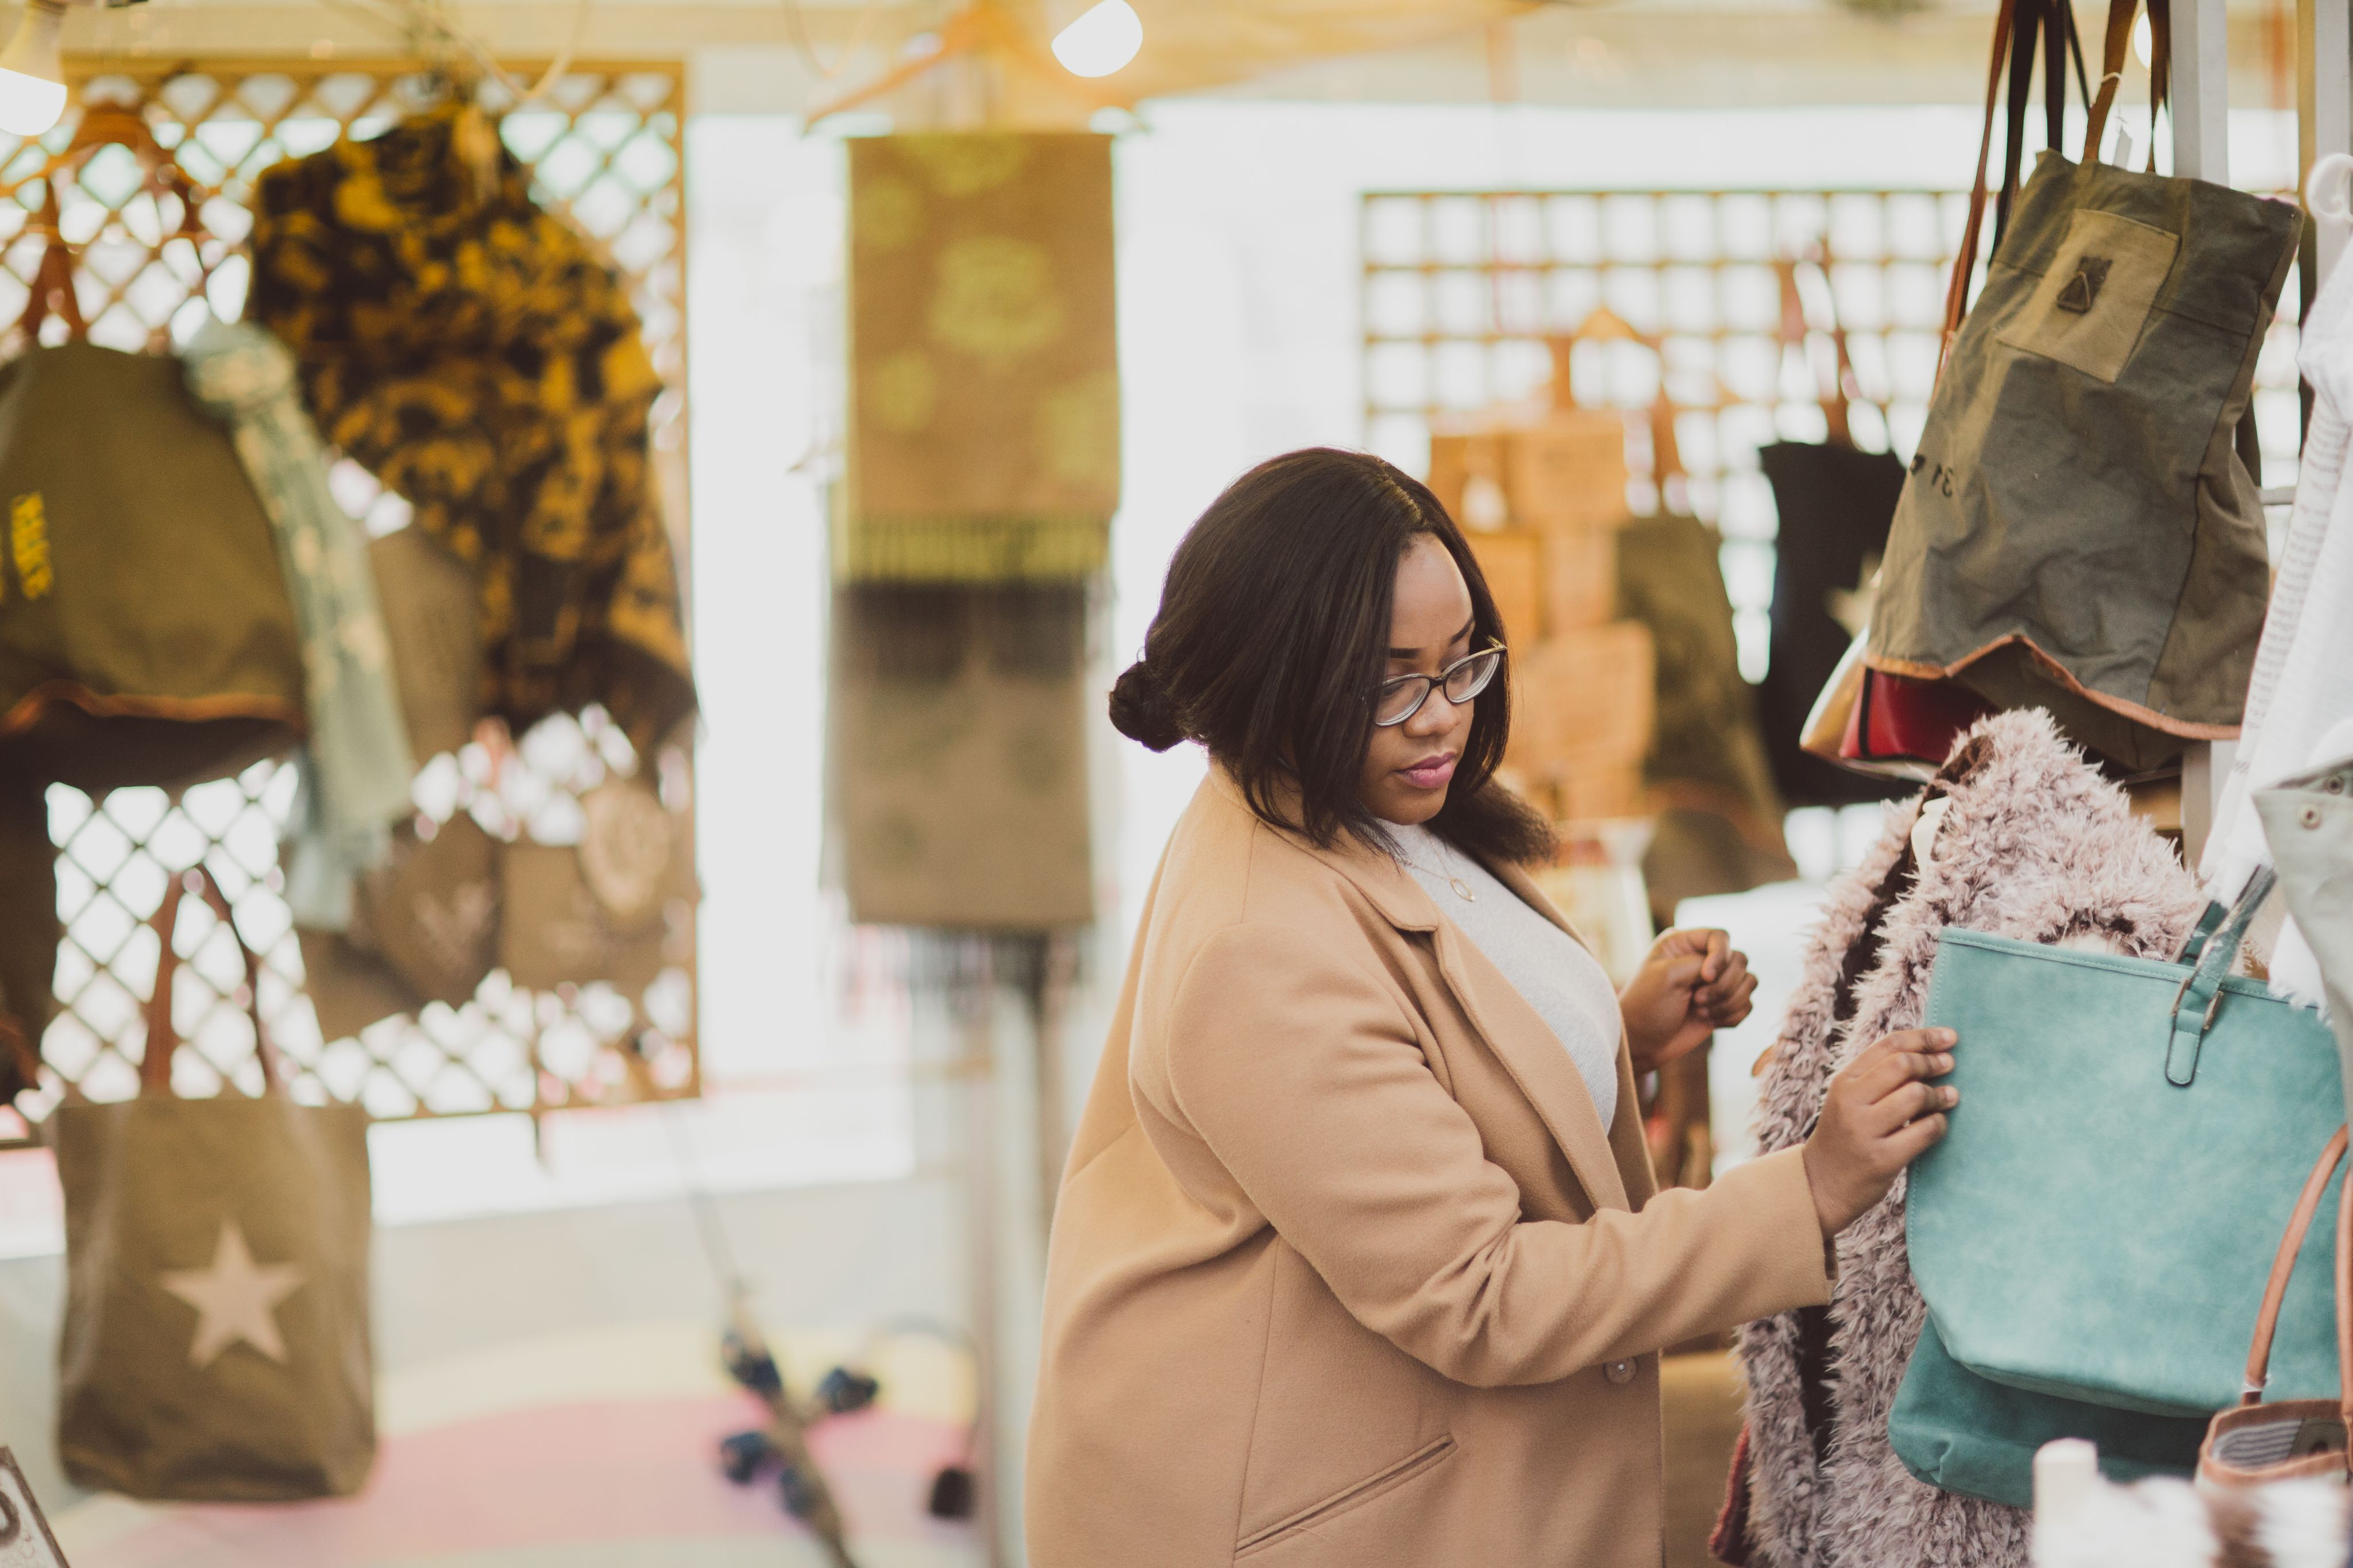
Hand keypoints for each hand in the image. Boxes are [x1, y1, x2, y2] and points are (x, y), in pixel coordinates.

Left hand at [1617, 928, 1758, 1075]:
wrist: (1642, 1042)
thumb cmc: (1647, 1006)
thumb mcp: (1668, 976)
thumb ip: (1700, 963)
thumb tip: (1724, 969)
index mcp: (1683, 944)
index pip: (1720, 937)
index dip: (1721, 956)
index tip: (1705, 977)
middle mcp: (1701, 959)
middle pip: (1739, 960)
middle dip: (1723, 985)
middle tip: (1697, 1000)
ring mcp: (1714, 983)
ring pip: (1748, 982)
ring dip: (1728, 1001)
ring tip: (1701, 1012)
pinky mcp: (1722, 1005)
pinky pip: (1747, 1005)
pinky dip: (1732, 1015)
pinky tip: (1709, 1022)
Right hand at [1802, 1028, 1957, 1236]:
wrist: (1820, 1184)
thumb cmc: (1845, 1136)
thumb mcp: (1848, 1100)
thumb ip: (1877, 1077)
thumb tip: (1927, 1052)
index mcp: (1843, 1082)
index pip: (1888, 1046)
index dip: (1923, 1038)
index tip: (1949, 1037)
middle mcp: (1850, 1102)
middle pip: (1903, 1065)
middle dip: (1933, 1063)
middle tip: (1949, 1065)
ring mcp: (1864, 1130)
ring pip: (1915, 1096)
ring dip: (1939, 1094)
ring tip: (1950, 1096)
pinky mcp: (1882, 1159)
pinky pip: (1923, 1131)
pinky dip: (1939, 1124)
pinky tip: (1939, 1123)